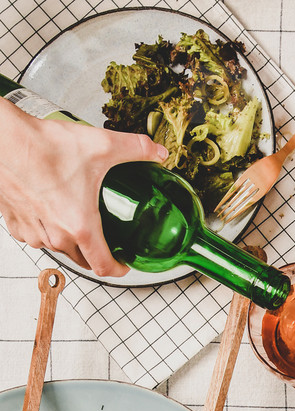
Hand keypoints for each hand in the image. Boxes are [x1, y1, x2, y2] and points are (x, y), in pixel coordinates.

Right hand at [0, 105, 166, 275]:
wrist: (0, 137)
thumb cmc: (41, 146)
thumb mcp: (101, 146)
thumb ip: (136, 150)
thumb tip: (157, 153)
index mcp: (79, 227)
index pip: (104, 267)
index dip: (119, 269)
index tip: (124, 264)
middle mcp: (54, 235)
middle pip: (82, 261)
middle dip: (97, 255)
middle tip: (106, 241)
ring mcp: (32, 231)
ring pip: (58, 249)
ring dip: (71, 242)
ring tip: (79, 223)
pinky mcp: (14, 223)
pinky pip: (35, 237)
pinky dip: (45, 231)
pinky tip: (52, 214)